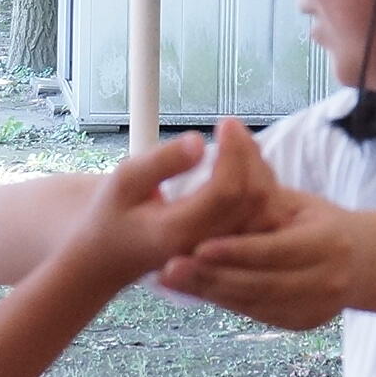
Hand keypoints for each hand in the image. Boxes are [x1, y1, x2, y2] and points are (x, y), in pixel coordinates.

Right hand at [57, 123, 269, 288]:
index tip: (226, 122)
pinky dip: (262, 187)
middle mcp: (206, 249)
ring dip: (260, 170)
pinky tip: (244, 167)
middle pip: (252, 200)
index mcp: (177, 233)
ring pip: (265, 211)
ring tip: (237, 143)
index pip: (226, 192)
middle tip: (232, 126)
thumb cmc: (114, 212)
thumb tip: (199, 142)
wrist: (110, 253)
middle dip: (250, 155)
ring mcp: (221, 254)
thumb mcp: (125, 180)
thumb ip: (162, 162)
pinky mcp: (230, 252)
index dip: (234, 152)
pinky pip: (263, 219)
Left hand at [156, 185, 359, 330]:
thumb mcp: (292, 198)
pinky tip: (194, 289)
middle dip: (213, 277)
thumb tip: (228, 127)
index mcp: (329, 241)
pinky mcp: (301, 322)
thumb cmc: (316, 220)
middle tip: (170, 269)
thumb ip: (258, 176)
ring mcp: (316, 307)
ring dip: (211, 291)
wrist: (359, 261)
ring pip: (255, 303)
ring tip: (172, 279)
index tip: (198, 247)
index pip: (276, 249)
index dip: (237, 251)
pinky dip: (224, 301)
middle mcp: (328, 279)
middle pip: (261, 283)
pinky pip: (257, 314)